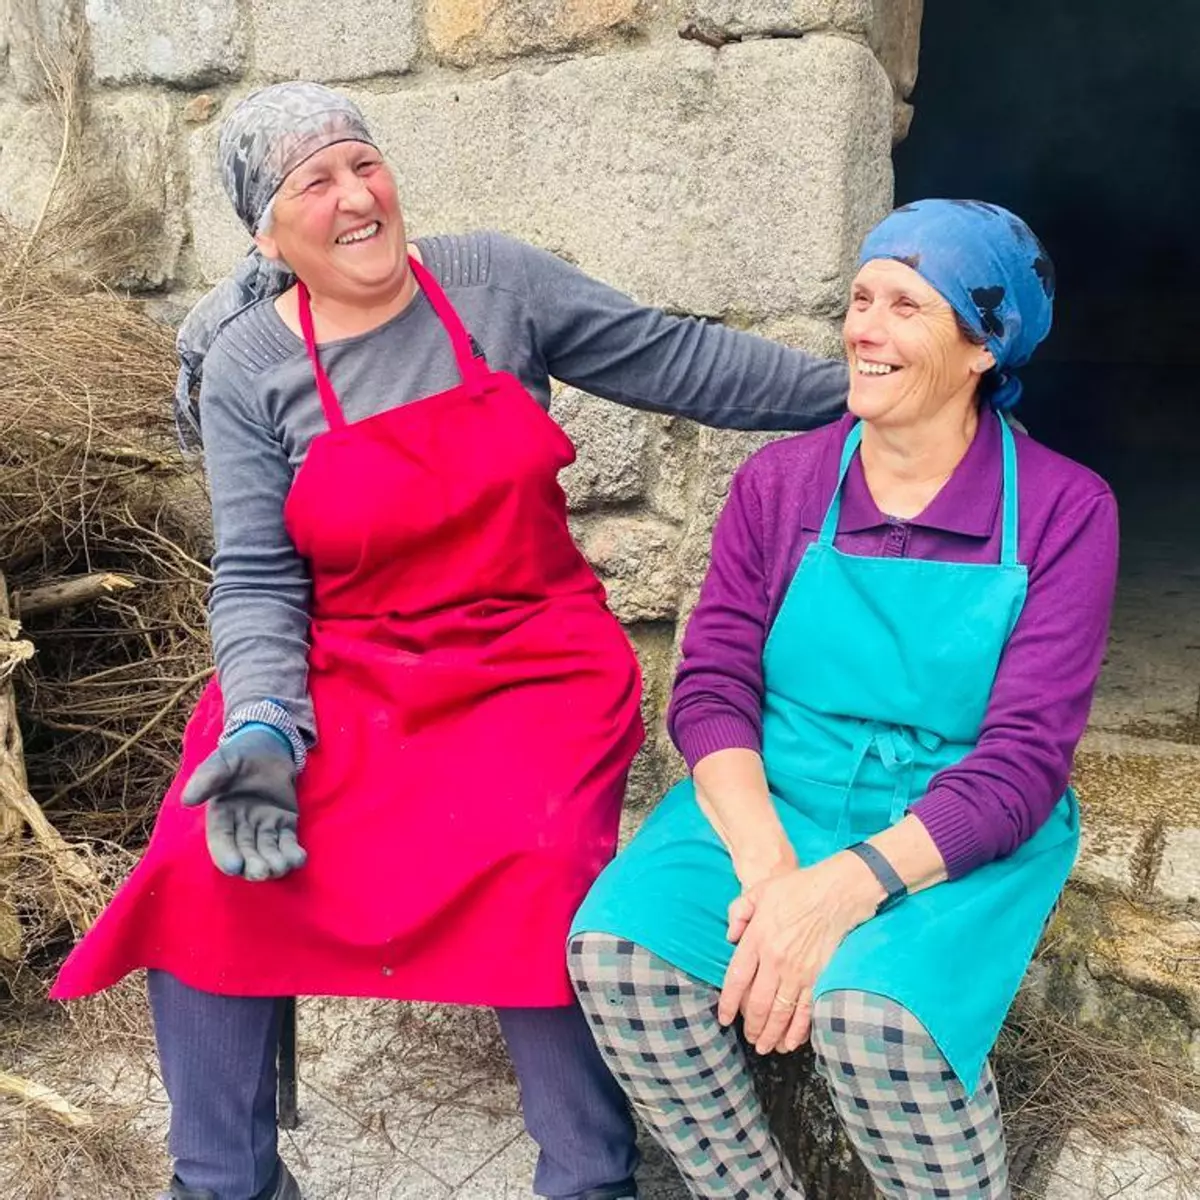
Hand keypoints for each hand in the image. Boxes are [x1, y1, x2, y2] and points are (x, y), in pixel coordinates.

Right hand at [181, 727, 306, 880]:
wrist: (268, 746)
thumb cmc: (240, 754)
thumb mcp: (222, 762)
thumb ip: (206, 779)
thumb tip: (187, 800)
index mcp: (221, 817)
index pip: (222, 841)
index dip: (226, 856)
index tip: (234, 867)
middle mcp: (241, 827)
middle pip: (246, 852)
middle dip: (253, 865)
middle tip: (262, 872)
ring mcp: (264, 827)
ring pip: (267, 851)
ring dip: (274, 863)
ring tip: (281, 867)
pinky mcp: (285, 823)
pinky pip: (288, 842)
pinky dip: (293, 852)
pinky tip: (298, 858)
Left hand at [719, 856, 879, 1054]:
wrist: (836, 892)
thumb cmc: (797, 888)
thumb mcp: (759, 890)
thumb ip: (739, 911)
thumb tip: (729, 936)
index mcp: (757, 939)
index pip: (737, 978)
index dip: (728, 1002)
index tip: (723, 1018)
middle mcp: (775, 960)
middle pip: (757, 1003)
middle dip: (751, 1026)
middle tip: (748, 1038)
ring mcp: (799, 972)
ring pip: (780, 1012)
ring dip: (771, 1033)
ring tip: (764, 1047)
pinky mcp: (819, 977)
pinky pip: (806, 1010)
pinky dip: (797, 1030)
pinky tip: (790, 1042)